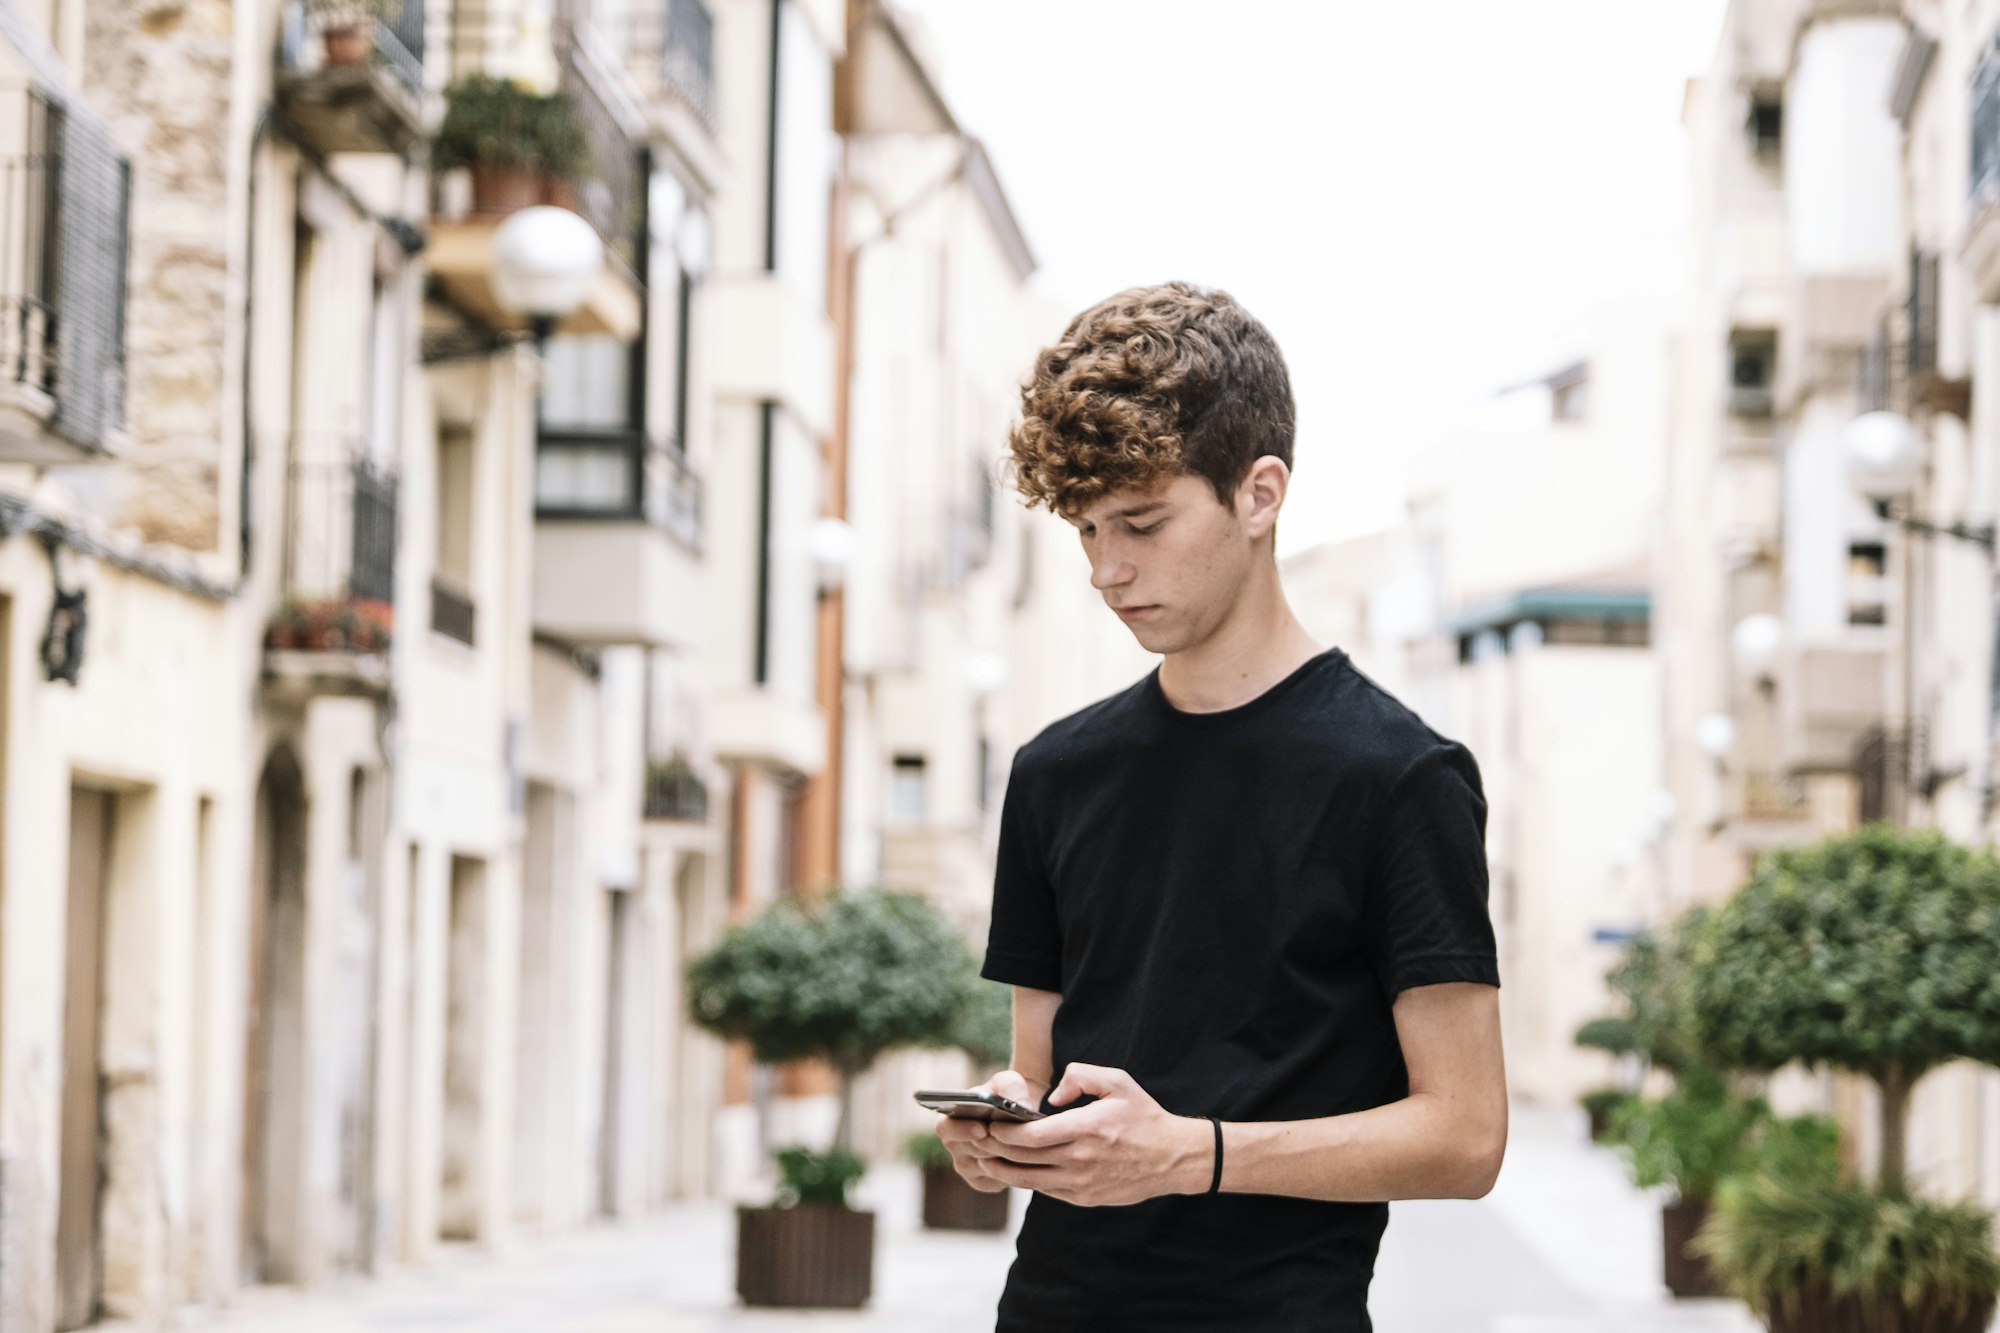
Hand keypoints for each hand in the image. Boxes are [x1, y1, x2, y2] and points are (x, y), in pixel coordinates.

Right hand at [934, 1069, 1043, 1193]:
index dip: (961, 1130)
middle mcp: (953, 1145)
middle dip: (993, 1145)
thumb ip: (1011, 1086)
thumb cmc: (1007, 1094)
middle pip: (970, 1152)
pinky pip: (997, 1181)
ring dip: (1007, 1157)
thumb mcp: (1009, 1082)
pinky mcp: (982, 1182)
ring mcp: (967, 1167)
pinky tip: (1026, 1158)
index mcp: (949, 1119)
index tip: (982, 1129)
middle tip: (1016, 1138)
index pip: (944, 1128)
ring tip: (1027, 1145)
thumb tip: (1020, 1105)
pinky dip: (1013, 1170)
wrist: (1017, 1114)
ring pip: (987, 1168)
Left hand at [979, 1062, 1207, 1206]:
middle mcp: (1081, 1160)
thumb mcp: (1117, 1081)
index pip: (1032, 1136)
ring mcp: (1081, 1183)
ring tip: (984, 1157)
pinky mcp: (1083, 1197)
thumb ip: (1080, 1076)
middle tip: (976, 1138)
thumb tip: (1052, 1096)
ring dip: (1002, 1170)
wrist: (1172, 1158)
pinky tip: (1012, 1169)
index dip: (1003, 1132)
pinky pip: (1045, 1190)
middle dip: (995, 1148)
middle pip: (1023, 1158)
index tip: (988, 1123)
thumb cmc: (1142, 1116)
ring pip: (1028, 1180)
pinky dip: (1024, 1180)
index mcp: (1087, 1129)